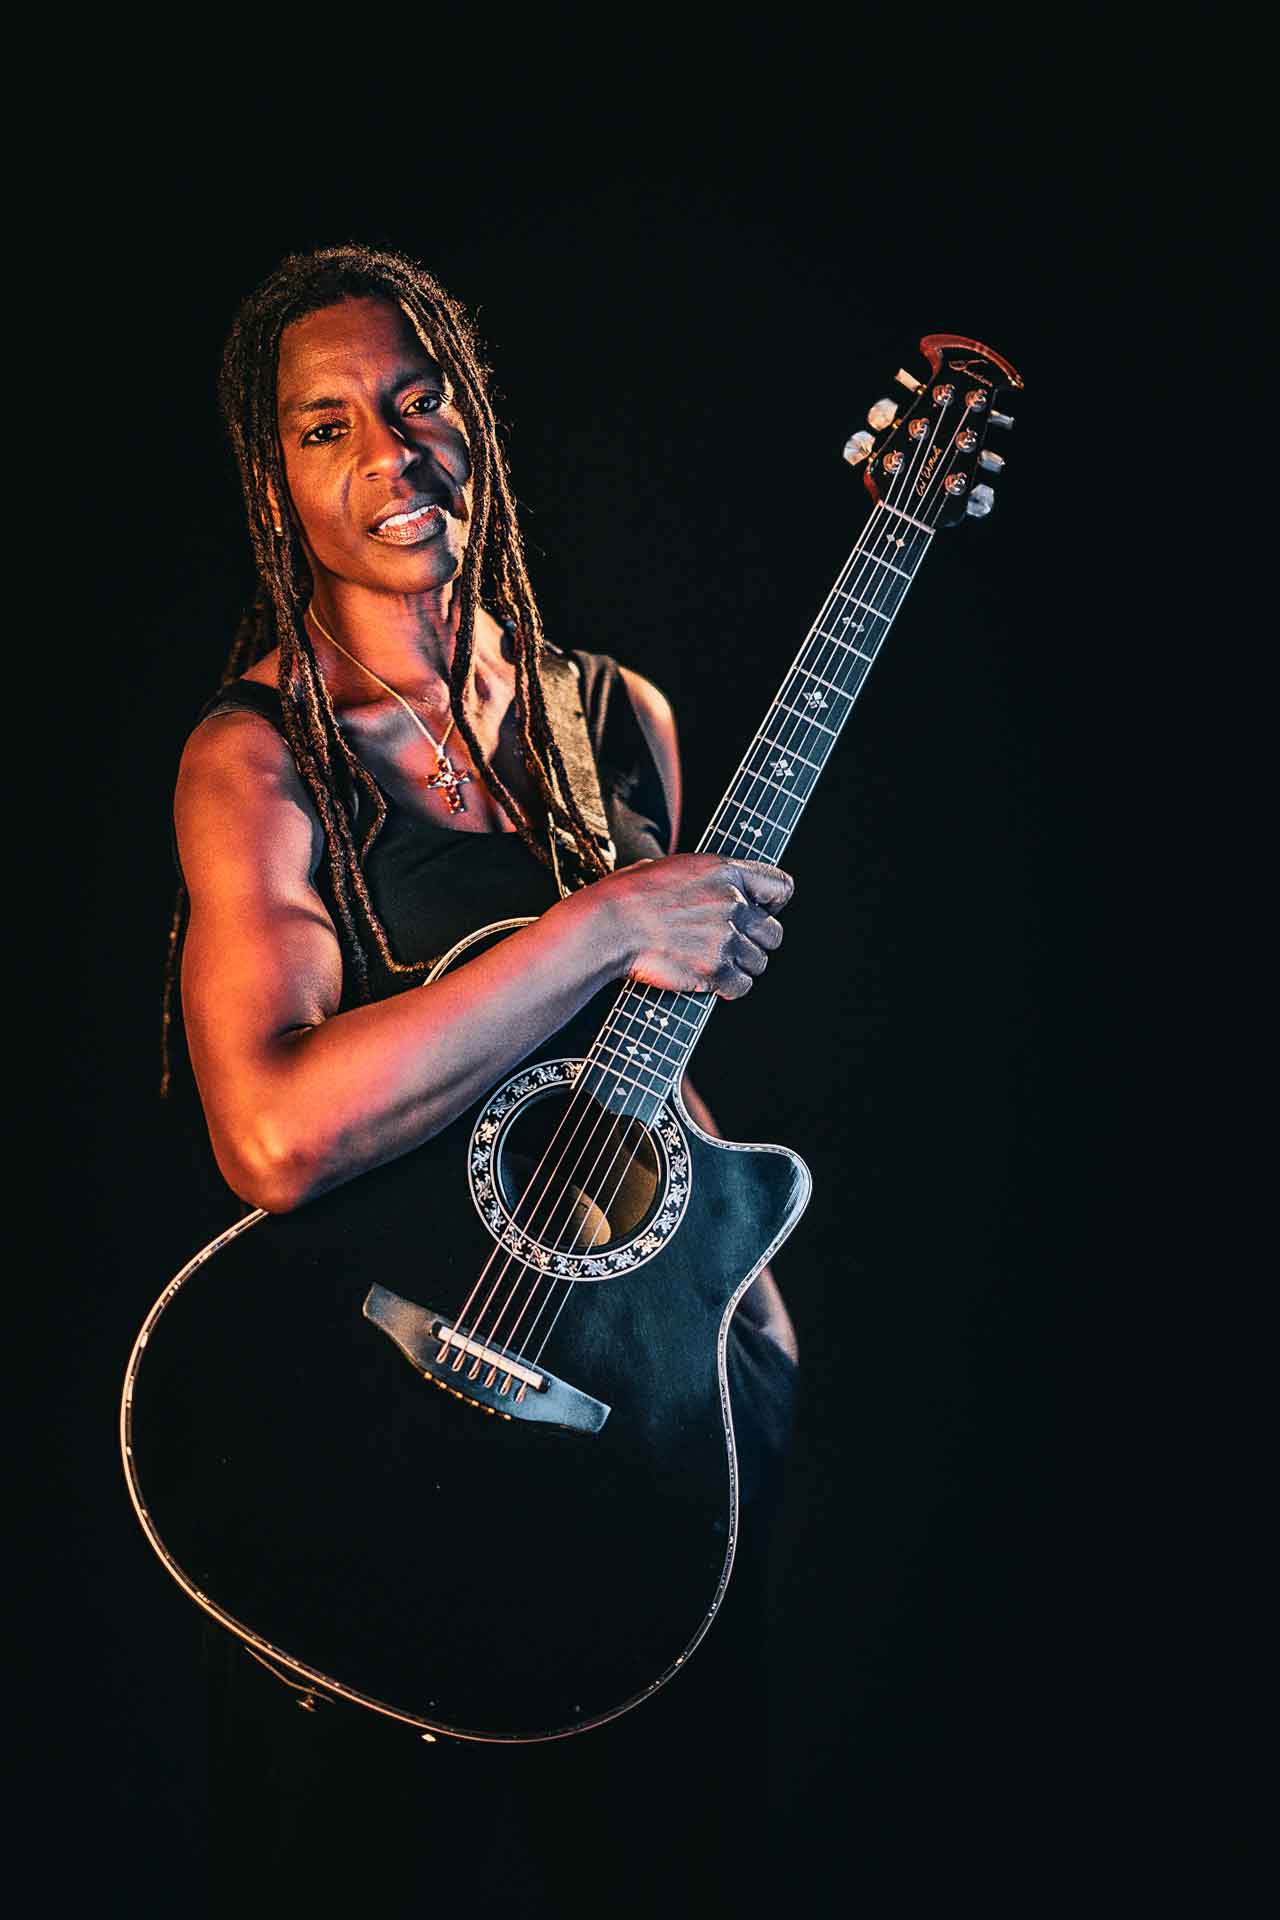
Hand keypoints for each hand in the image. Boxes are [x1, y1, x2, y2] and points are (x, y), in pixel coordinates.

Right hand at [596, 854, 793, 999]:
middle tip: (729, 948)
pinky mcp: (714, 970)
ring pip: (758, 963)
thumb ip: (704, 878)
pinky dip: (729, 989)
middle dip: (754, 944)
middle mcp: (733, 903)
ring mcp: (725, 938)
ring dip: (740, 967)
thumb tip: (709, 886)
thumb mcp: (671, 868)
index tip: (757, 914)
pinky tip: (710, 982)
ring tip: (713, 964)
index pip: (781, 888)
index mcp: (725, 871)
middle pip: (773, 933)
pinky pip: (742, 986)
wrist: (607, 926)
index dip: (772, 905)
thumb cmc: (627, 896)